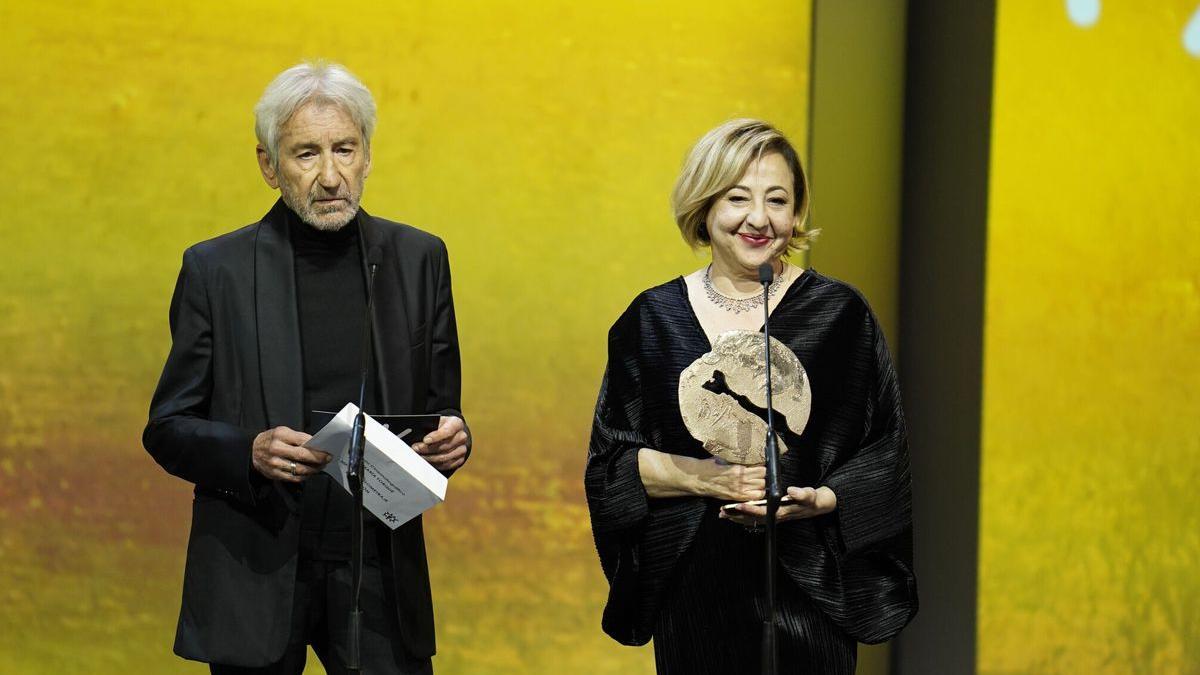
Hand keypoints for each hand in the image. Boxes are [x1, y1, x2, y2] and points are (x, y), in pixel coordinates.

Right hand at [252, 426, 327, 482]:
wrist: (252, 451)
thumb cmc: (271, 439)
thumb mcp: (282, 431)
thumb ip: (298, 437)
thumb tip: (315, 445)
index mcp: (280, 435)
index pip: (303, 441)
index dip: (317, 447)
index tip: (327, 450)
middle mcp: (276, 449)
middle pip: (302, 456)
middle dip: (318, 459)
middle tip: (327, 459)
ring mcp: (275, 463)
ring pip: (299, 469)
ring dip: (313, 469)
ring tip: (320, 466)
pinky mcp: (274, 474)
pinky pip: (294, 478)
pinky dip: (305, 476)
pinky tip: (310, 473)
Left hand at [411, 416, 468, 473]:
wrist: (452, 434)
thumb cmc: (440, 427)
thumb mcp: (436, 422)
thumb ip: (429, 426)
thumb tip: (416, 434)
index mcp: (456, 423)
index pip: (448, 431)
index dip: (436, 436)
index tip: (425, 440)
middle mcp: (462, 436)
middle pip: (445, 446)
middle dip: (428, 449)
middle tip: (416, 448)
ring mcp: (462, 449)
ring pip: (444, 457)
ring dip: (429, 458)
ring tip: (419, 455)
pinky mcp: (460, 459)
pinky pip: (446, 465)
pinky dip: (435, 464)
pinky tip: (427, 460)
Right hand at [692, 458, 765, 501]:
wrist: (698, 479)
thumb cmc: (709, 466)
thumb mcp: (724, 458)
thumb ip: (737, 459)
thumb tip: (749, 456)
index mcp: (738, 470)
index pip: (761, 469)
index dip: (763, 466)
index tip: (762, 465)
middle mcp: (741, 481)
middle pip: (763, 480)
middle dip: (764, 476)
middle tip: (761, 473)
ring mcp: (739, 491)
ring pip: (761, 490)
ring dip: (762, 486)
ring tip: (759, 481)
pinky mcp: (736, 498)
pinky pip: (754, 498)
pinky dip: (757, 494)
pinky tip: (754, 489)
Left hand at [719, 486, 837, 528]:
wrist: (820, 505)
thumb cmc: (815, 499)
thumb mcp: (811, 495)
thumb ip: (803, 493)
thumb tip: (791, 490)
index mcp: (782, 511)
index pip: (762, 512)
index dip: (749, 509)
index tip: (737, 506)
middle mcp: (776, 516)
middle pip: (753, 518)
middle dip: (737, 516)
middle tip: (722, 512)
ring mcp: (774, 516)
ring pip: (752, 520)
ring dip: (738, 518)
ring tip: (723, 514)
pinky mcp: (773, 514)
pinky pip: (756, 517)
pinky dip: (744, 516)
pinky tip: (735, 514)